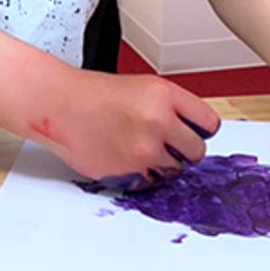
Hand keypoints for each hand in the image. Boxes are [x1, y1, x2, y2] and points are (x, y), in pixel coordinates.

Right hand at [35, 71, 220, 186]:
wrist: (60, 104)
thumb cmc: (94, 94)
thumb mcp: (143, 87)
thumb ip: (172, 108)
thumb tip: (195, 133)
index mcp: (165, 95)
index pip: (209, 124)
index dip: (199, 130)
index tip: (191, 133)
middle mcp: (158, 121)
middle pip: (197, 152)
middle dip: (183, 151)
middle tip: (164, 144)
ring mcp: (143, 149)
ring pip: (174, 171)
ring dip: (161, 165)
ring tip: (137, 148)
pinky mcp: (129, 171)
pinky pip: (150, 183)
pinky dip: (141, 176)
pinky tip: (124, 157)